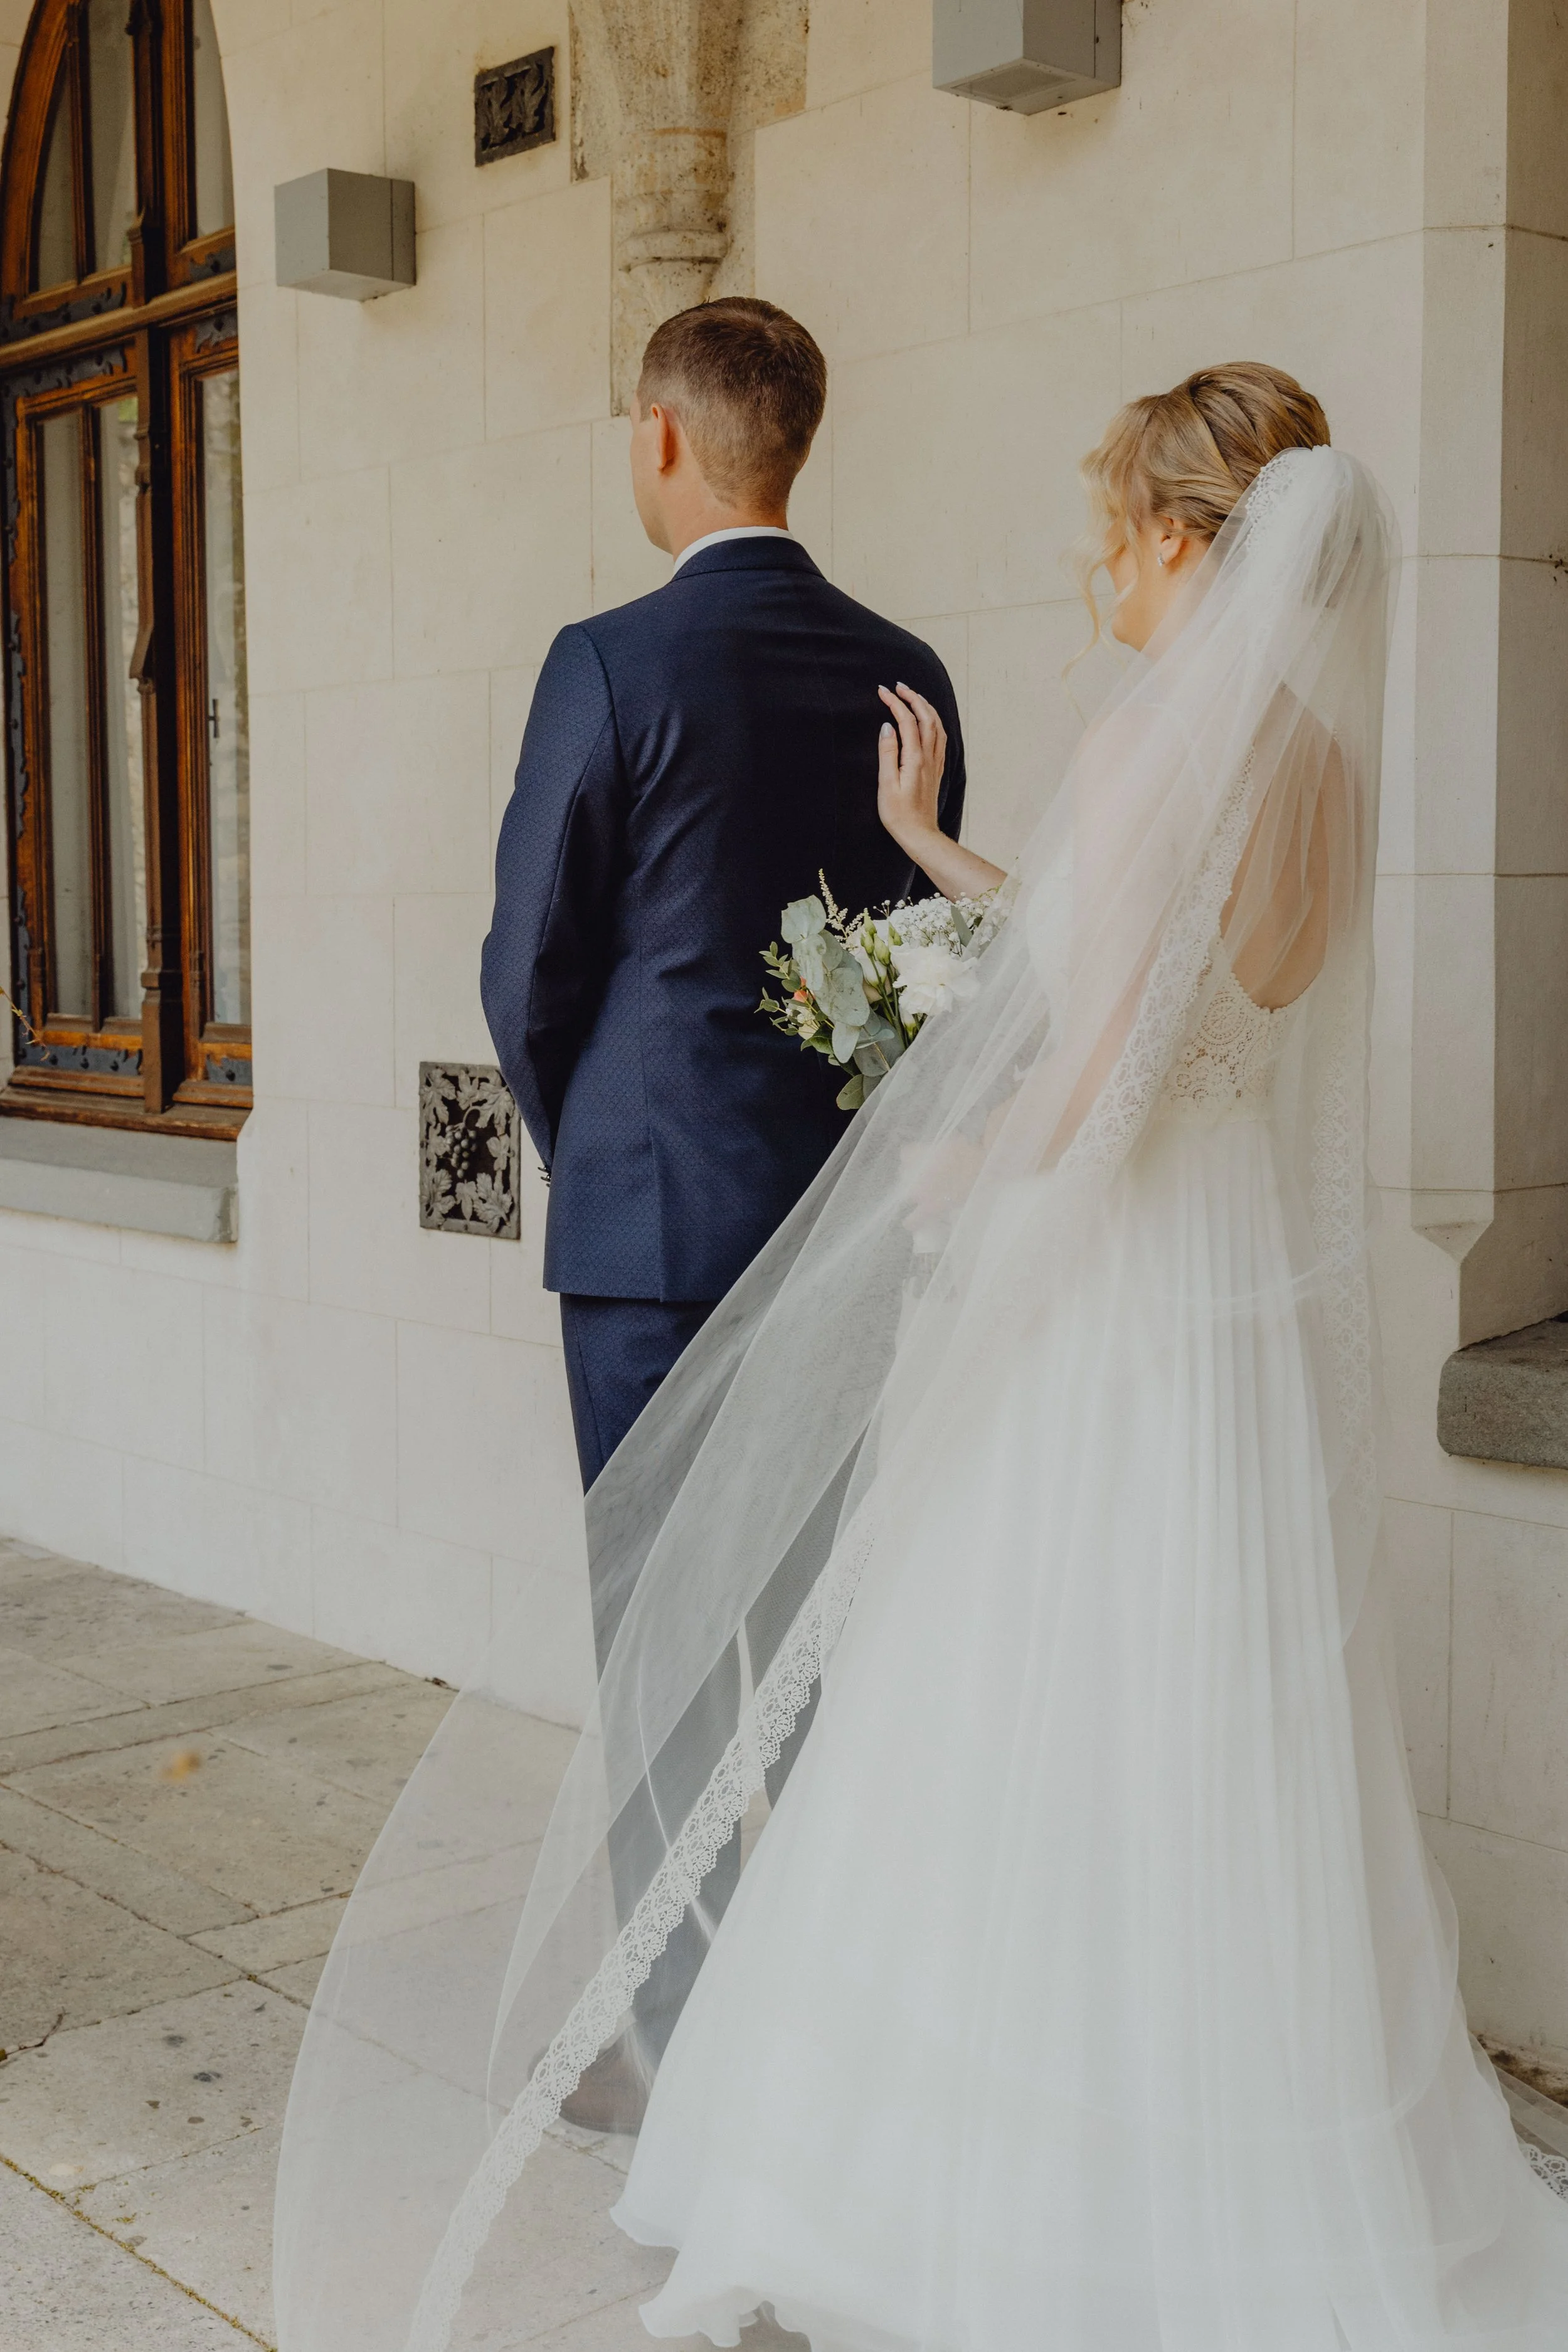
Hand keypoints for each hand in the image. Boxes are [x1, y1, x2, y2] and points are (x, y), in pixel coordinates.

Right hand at [877, 682, 945, 858]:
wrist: (920, 835)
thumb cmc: (899, 815)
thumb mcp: (886, 785)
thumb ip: (887, 753)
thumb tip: (888, 726)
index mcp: (914, 758)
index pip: (906, 721)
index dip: (895, 702)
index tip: (882, 690)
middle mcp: (928, 757)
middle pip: (926, 717)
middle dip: (913, 697)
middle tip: (898, 686)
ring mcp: (935, 763)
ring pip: (936, 726)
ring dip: (925, 707)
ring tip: (913, 696)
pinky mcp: (936, 770)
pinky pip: (940, 737)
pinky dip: (933, 722)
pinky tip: (928, 721)